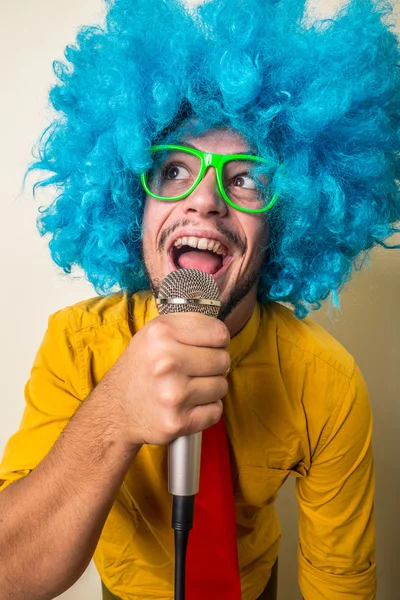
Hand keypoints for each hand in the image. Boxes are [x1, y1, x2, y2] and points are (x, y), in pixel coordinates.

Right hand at [96, 312, 230, 446]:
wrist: (116, 409)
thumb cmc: (142, 367)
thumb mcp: (155, 333)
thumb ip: (190, 323)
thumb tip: (222, 332)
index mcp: (161, 334)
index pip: (219, 333)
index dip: (217, 341)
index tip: (205, 348)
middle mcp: (166, 362)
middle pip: (223, 360)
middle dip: (212, 366)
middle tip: (191, 370)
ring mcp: (173, 394)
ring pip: (221, 386)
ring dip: (209, 389)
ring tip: (186, 388)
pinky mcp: (178, 421)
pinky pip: (216, 411)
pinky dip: (206, 410)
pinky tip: (187, 405)